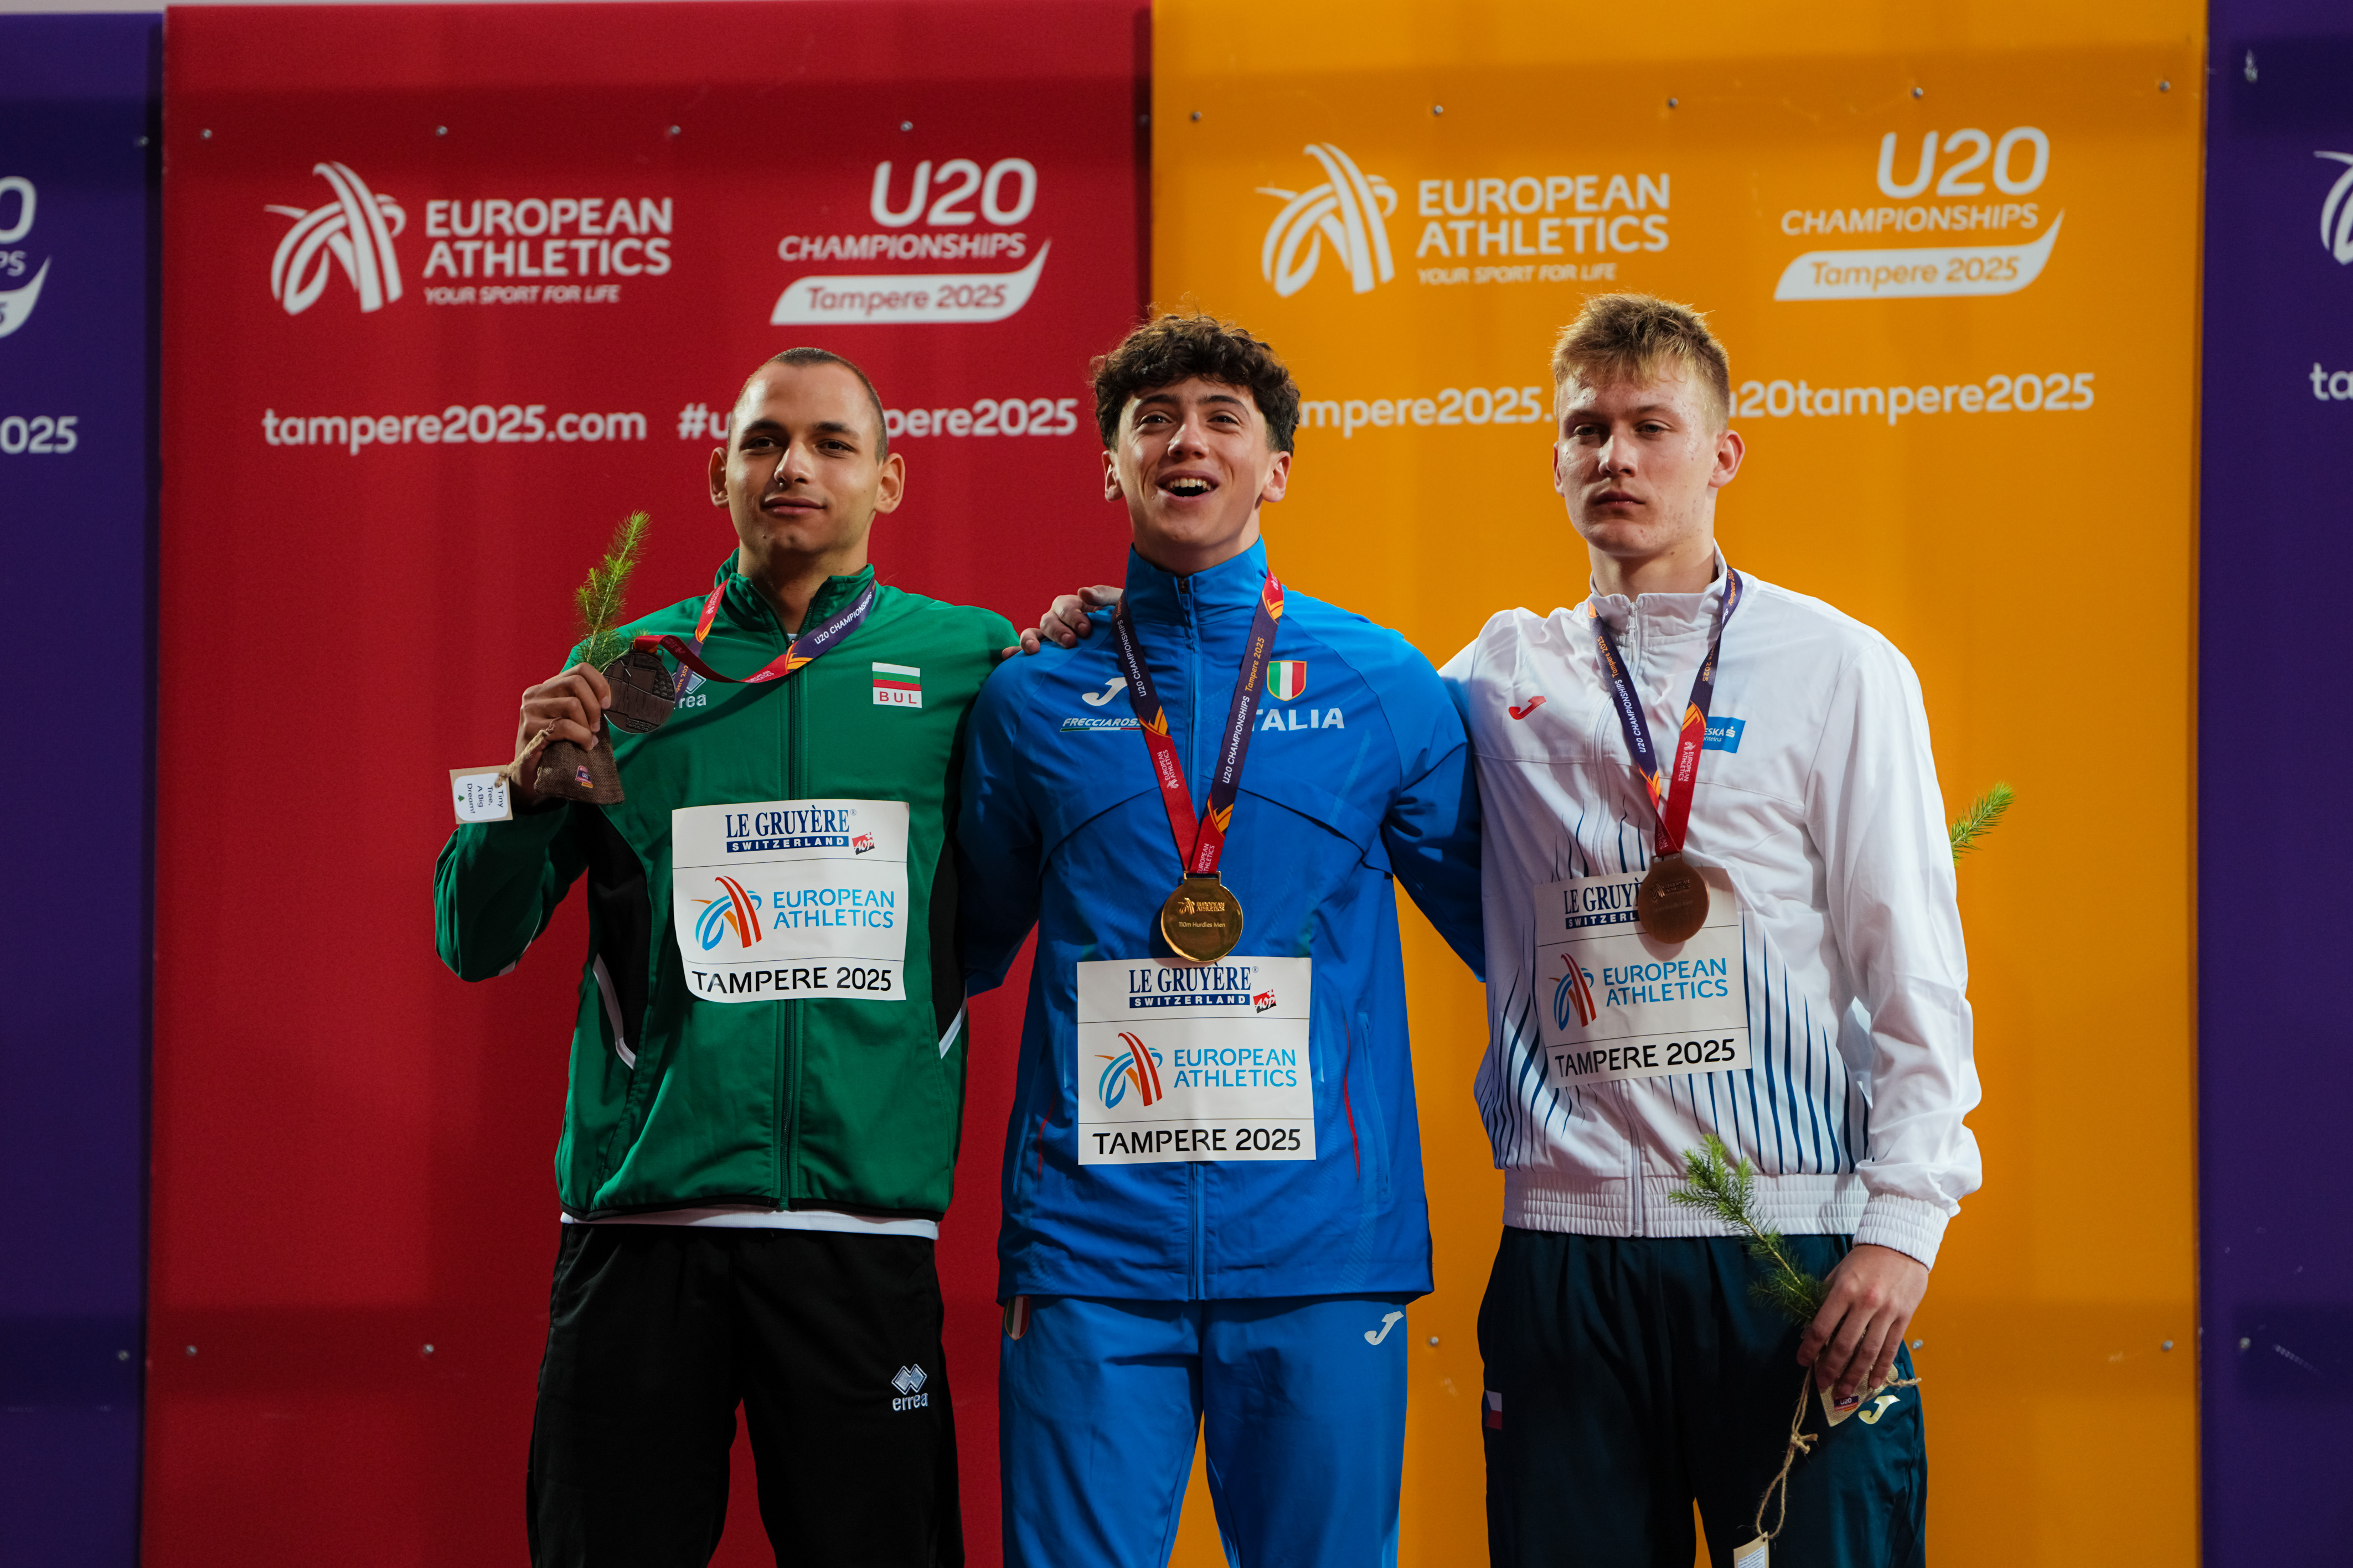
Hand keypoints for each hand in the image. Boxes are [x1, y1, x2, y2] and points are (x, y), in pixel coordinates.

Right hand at [509, 663, 611, 804]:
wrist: (529, 775)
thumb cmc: (555, 746)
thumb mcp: (570, 720)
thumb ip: (582, 705)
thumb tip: (607, 699)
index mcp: (547, 688)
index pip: (580, 669)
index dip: (599, 684)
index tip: (608, 704)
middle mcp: (535, 694)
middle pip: (576, 682)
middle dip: (593, 706)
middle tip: (596, 727)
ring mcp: (529, 710)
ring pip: (572, 704)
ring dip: (587, 725)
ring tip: (588, 739)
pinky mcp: (529, 729)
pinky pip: (564, 726)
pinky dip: (581, 737)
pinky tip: (584, 746)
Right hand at [1001, 585, 1121, 657]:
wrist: (1127, 642)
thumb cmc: (1122, 620)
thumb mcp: (1118, 604)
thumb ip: (1104, 595)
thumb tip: (1082, 592)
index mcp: (1073, 606)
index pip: (1066, 608)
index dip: (1073, 617)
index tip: (1085, 630)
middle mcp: (1058, 620)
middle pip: (1048, 621)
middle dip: (1057, 632)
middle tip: (1070, 643)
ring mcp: (1051, 637)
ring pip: (1035, 634)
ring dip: (1030, 640)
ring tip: (1034, 651)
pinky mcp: (1048, 654)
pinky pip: (1028, 651)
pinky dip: (1016, 652)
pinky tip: (1007, 657)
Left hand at [1796, 1242, 1928, 1400]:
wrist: (1901, 1245)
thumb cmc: (1865, 1259)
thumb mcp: (1839, 1272)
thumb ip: (1825, 1299)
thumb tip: (1811, 1330)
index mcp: (1844, 1290)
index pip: (1822, 1326)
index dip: (1810, 1348)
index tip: (1802, 1362)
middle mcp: (1865, 1303)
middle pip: (1845, 1345)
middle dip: (1831, 1368)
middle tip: (1822, 1385)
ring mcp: (1887, 1313)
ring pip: (1868, 1352)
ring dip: (1854, 1375)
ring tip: (1844, 1391)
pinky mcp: (1904, 1318)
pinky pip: (1891, 1349)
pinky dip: (1880, 1369)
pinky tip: (1871, 1383)